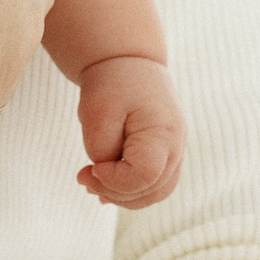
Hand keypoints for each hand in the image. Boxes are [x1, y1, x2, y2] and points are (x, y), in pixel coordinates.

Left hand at [76, 56, 185, 207]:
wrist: (131, 63)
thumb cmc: (114, 83)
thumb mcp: (97, 111)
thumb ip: (101, 150)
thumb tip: (105, 179)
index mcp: (164, 131)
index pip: (145, 176)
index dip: (115, 181)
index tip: (91, 167)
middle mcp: (177, 147)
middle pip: (152, 190)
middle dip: (114, 191)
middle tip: (82, 176)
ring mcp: (176, 154)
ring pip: (155, 194)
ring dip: (122, 196)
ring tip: (92, 183)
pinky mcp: (167, 157)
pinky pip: (154, 186)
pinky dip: (130, 191)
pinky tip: (105, 187)